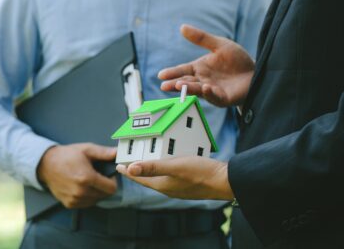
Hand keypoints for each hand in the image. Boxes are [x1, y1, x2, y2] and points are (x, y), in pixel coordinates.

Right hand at [38, 143, 116, 208]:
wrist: (46, 164)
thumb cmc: (67, 156)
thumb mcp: (87, 150)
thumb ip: (104, 153)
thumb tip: (118, 153)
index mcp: (86, 178)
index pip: (111, 188)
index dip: (113, 180)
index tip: (108, 175)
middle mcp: (80, 192)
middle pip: (105, 195)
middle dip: (105, 186)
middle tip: (98, 176)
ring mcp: (74, 199)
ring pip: (96, 200)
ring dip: (96, 192)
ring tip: (88, 180)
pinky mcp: (70, 204)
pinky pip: (86, 203)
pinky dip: (88, 196)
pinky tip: (82, 186)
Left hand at [116, 156, 233, 200]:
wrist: (226, 181)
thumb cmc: (200, 173)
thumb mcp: (174, 166)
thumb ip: (152, 167)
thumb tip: (130, 169)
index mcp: (162, 185)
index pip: (140, 178)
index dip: (128, 171)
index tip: (118, 165)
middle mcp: (169, 188)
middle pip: (149, 177)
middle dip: (139, 168)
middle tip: (131, 159)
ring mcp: (179, 186)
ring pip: (161, 175)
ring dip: (153, 166)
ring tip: (149, 156)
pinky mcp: (189, 182)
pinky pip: (173, 173)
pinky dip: (167, 165)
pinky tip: (172, 158)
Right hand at [159, 24, 254, 106]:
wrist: (256, 72)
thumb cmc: (237, 60)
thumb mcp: (219, 45)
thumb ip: (201, 38)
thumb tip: (182, 27)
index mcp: (199, 69)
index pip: (182, 70)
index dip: (172, 72)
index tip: (161, 74)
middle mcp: (202, 81)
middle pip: (186, 82)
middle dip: (175, 84)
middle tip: (164, 85)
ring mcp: (212, 91)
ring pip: (198, 90)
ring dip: (189, 88)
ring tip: (179, 85)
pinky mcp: (223, 98)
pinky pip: (215, 97)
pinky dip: (210, 93)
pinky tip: (206, 88)